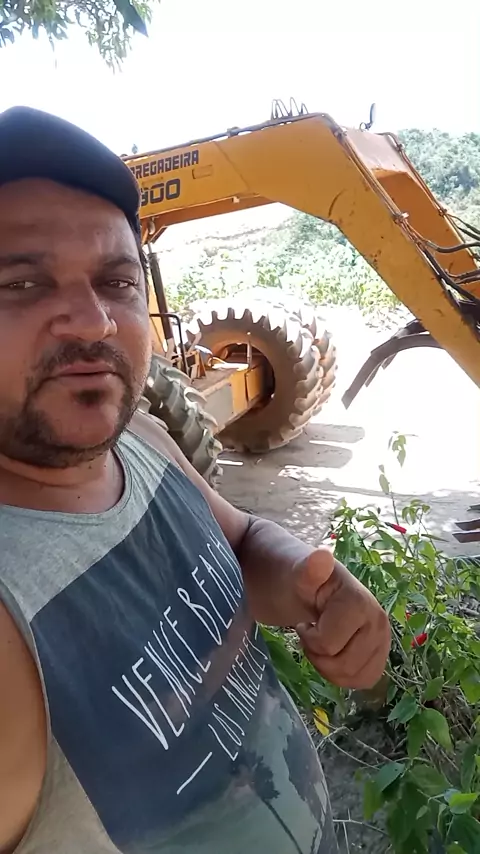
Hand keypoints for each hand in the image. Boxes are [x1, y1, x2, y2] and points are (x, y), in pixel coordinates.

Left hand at [293, 548, 390, 688]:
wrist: (310, 586)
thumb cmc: (301, 581)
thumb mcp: (299, 575)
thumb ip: (309, 569)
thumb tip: (321, 556)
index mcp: (360, 602)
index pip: (327, 645)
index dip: (308, 639)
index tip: (305, 622)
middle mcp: (379, 621)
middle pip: (343, 665)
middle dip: (319, 656)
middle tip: (312, 634)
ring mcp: (384, 640)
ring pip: (354, 677)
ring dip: (329, 667)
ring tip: (322, 642)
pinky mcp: (382, 655)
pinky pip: (364, 680)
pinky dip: (344, 676)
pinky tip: (334, 654)